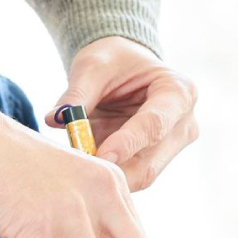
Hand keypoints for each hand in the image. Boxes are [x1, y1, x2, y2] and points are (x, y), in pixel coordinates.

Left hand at [50, 36, 197, 191]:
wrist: (124, 69)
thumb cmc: (113, 61)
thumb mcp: (93, 67)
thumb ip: (77, 93)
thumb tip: (54, 119)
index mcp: (178, 92)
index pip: (155, 124)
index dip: (129, 143)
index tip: (102, 156)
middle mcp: (183, 124)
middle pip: (151, 160)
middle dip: (116, 169)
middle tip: (80, 170)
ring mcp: (173, 147)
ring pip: (142, 175)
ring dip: (109, 176)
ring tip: (79, 168)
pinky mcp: (156, 160)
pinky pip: (132, 176)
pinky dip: (108, 175)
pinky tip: (87, 169)